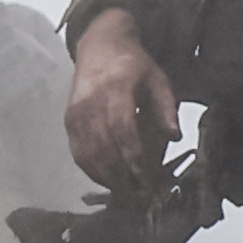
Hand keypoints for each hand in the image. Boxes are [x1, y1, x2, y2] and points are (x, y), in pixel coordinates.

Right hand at [65, 11, 179, 190]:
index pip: (123, 132)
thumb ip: (166, 108)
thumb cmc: (133, 64)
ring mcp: (76, 113)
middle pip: (104, 148)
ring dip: (106, 178)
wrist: (100, 46)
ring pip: (88, 154)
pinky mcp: (68, 120)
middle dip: (121, 177)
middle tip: (138, 197)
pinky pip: (78, 152)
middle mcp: (91, 103)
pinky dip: (91, 170)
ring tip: (124, 194)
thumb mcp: (157, 79)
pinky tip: (107, 180)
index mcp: (115, 90)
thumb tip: (174, 136)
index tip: (146, 181)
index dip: (134, 160)